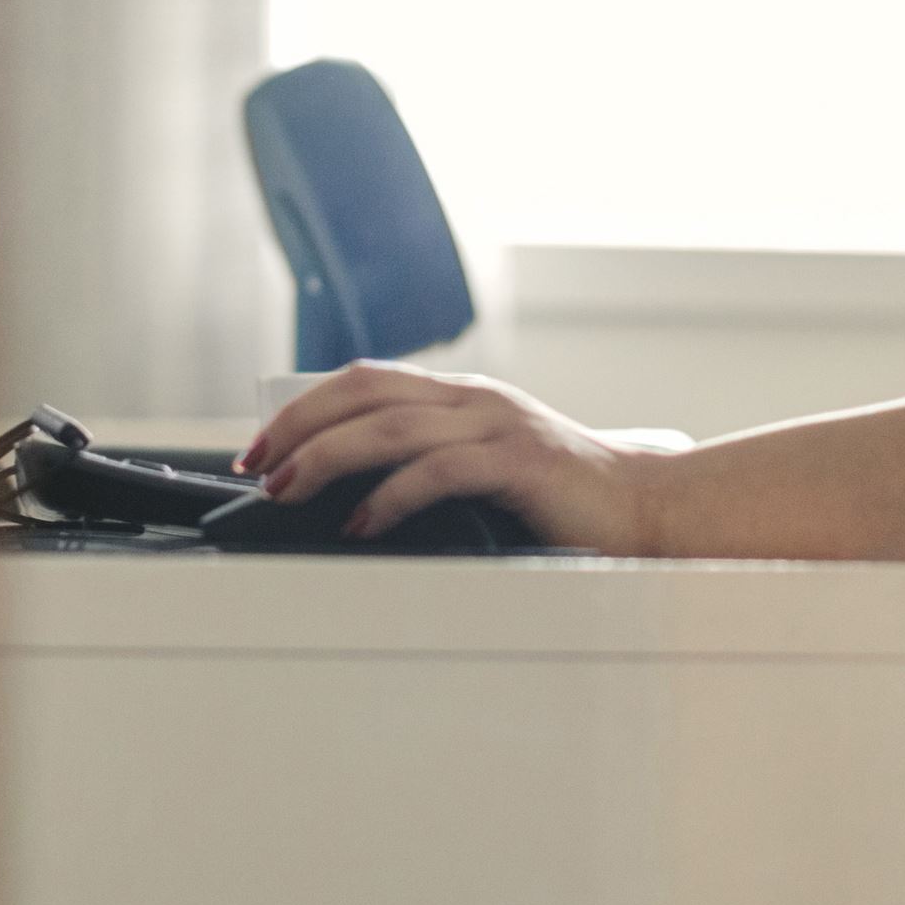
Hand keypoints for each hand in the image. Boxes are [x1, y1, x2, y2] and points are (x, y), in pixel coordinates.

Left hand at [238, 360, 659, 548]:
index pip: (362, 381)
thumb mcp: (484, 470)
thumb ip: (427, 466)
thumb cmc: (561, 501)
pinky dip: (391, 496)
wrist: (644, 509)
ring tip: (291, 490)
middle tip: (259, 467)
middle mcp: (472, 399)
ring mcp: (497, 425)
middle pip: (363, 393)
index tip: (259, 447)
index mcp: (459, 397)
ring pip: (389, 427)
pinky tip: (362, 523)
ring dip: (327, 458)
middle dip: (299, 427)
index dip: (303, 408)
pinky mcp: (520, 462)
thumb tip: (342, 498)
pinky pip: (440, 469)